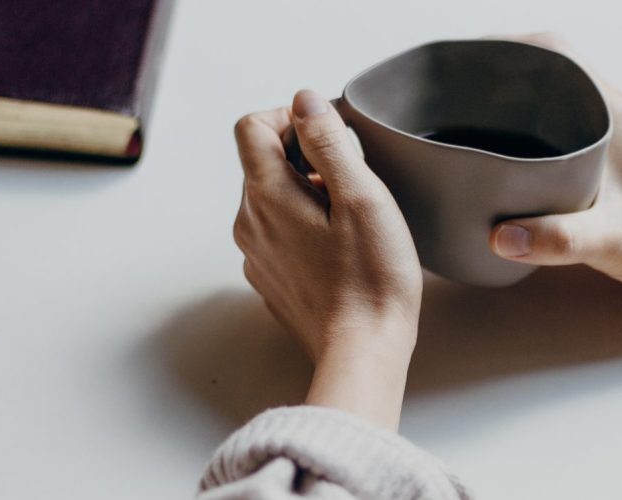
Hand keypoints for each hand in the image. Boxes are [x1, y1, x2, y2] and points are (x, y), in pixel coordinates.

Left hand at [233, 90, 421, 428]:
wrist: (363, 351)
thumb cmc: (371, 279)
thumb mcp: (362, 197)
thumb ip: (329, 142)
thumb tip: (306, 101)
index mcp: (267, 196)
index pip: (252, 127)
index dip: (290, 118)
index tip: (328, 135)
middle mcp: (249, 223)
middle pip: (263, 163)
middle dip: (305, 158)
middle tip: (352, 181)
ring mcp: (257, 255)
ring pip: (272, 199)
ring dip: (307, 193)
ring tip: (351, 218)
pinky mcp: (271, 280)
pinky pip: (279, 234)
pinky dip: (304, 226)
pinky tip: (341, 249)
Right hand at [489, 33, 621, 329]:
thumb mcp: (616, 240)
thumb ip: (559, 239)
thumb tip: (499, 235)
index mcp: (613, 113)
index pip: (555, 52)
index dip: (505, 46)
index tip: (462, 62)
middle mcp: (612, 112)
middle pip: (545, 68)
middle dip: (494, 73)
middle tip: (448, 96)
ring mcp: (611, 133)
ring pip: (551, 98)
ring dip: (509, 103)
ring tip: (461, 122)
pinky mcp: (609, 158)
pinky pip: (559, 127)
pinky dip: (525, 131)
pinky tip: (500, 161)